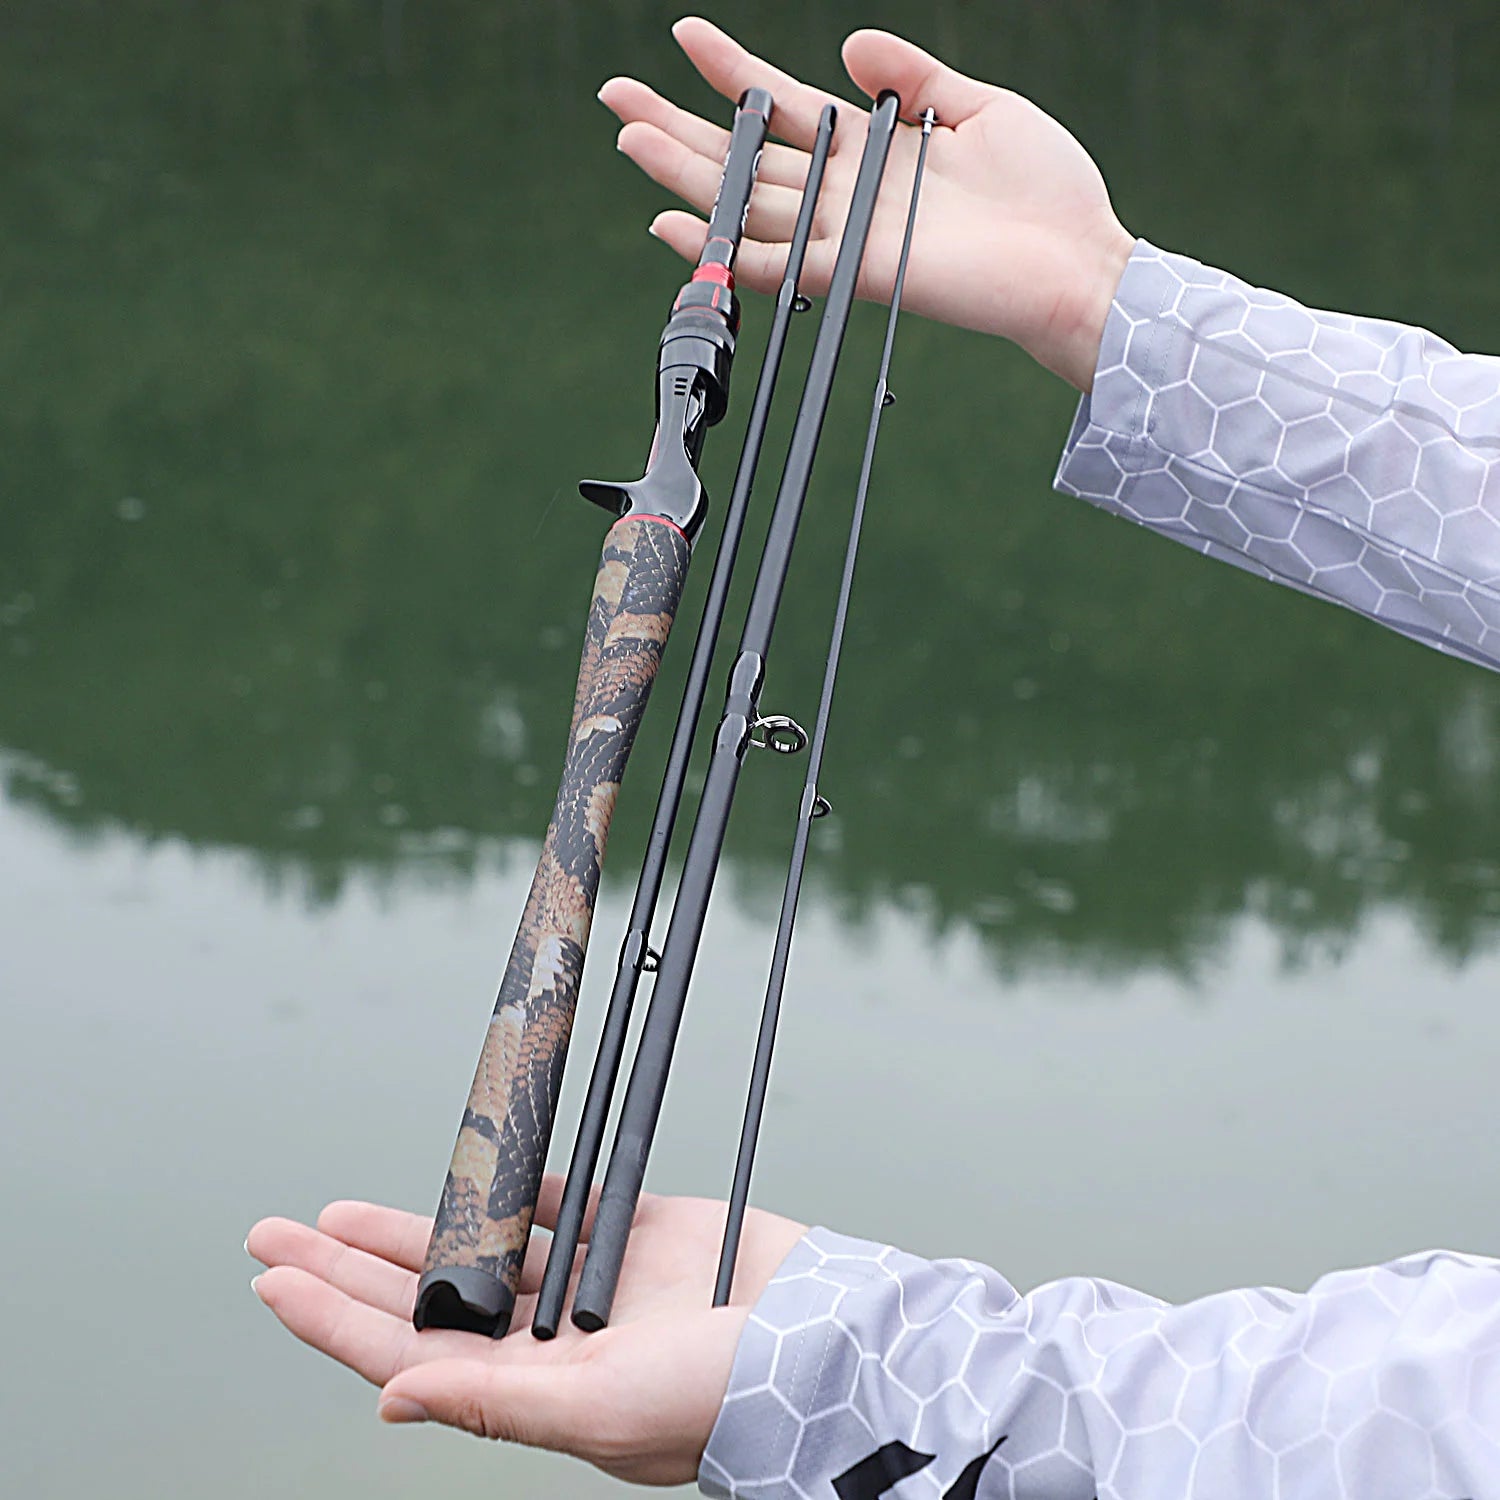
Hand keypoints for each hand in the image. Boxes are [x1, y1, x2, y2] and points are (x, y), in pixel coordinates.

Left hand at [246, 1180, 806, 1485]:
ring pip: (473, 1250)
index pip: (403, 1353)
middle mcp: (543, 1341)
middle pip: (420, 1298)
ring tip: (334, 1216)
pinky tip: (460, 1179)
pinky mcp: (627, 1230)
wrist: (816, 1336)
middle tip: (272, 1236)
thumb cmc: (716, 1397)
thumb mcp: (598, 1412)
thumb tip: (389, 1399)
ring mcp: (584, 1284)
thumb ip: (492, 1402)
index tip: (272, 1282)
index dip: (333, 1319)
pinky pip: (552, 1202)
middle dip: (343, 1269)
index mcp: (527, 1391)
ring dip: (406, 1229)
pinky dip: (507, 1190)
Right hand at [601, 17, 1134, 391]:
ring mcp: (852, 234)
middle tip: (618, 98)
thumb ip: (913, 76)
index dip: (735, 70)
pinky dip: (731, 252)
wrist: (1078, 261)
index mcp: (874, 149)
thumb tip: (851, 45)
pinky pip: (784, 265)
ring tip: (630, 140)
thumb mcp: (979, 106)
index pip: (787, 104)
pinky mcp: (865, 272)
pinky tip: (683, 232)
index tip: (688, 35)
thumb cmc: (1045, 192)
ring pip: (751, 204)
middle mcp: (851, 192)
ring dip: (687, 176)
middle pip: (749, 156)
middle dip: (681, 127)